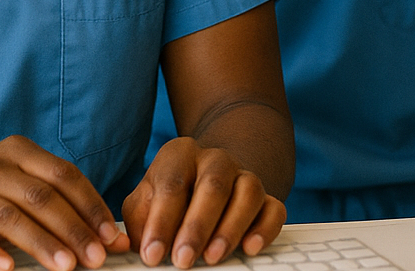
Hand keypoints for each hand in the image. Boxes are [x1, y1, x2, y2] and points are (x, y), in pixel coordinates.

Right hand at [0, 136, 128, 270]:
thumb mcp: (26, 184)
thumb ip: (66, 205)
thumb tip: (112, 238)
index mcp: (18, 151)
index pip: (62, 175)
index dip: (89, 205)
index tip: (109, 234)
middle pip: (40, 197)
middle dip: (72, 229)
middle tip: (94, 257)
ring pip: (10, 217)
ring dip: (41, 243)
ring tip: (65, 266)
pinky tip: (8, 267)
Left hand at [122, 137, 284, 267]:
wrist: (205, 177)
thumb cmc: (169, 195)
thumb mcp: (146, 201)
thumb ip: (140, 220)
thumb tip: (140, 247)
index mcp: (179, 154)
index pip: (171, 184)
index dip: (160, 222)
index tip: (153, 255)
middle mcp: (215, 159)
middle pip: (213, 185)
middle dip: (197, 226)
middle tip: (183, 260)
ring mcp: (244, 176)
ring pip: (248, 193)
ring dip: (230, 228)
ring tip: (212, 257)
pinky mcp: (266, 197)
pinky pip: (274, 208)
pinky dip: (265, 229)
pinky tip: (250, 247)